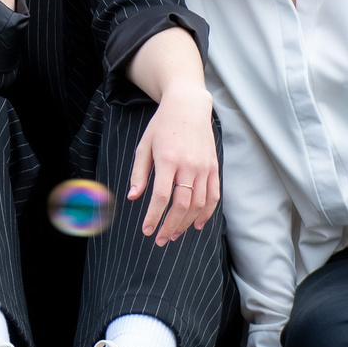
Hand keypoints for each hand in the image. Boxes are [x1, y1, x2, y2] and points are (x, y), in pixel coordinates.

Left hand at [130, 88, 219, 242]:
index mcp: (168, 159)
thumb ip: (139, 173)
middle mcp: (189, 166)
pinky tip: (197, 225)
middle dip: (170, 226)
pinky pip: (214, 196)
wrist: (188, 107)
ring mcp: (204, 168)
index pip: (161, 196)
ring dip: (186, 224)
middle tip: (160, 240)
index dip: (154, 217)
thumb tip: (133, 197)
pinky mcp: (214, 168)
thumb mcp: (144, 146)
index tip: (147, 231)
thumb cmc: (162, 126)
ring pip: (199, 205)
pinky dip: (206, 213)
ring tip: (174, 234)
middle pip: (182, 205)